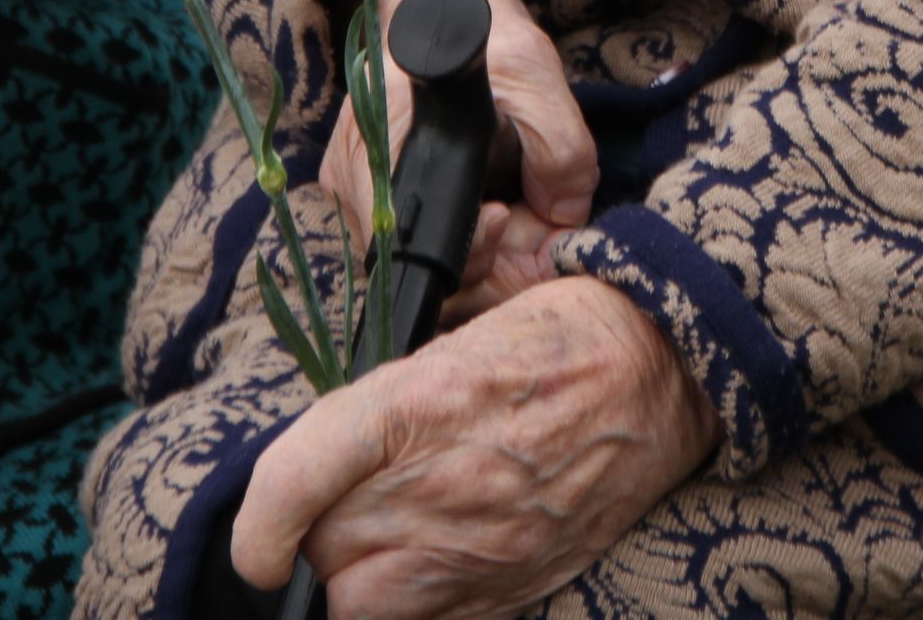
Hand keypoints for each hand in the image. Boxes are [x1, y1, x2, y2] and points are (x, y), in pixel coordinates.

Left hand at [232, 274, 721, 616]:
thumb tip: (320, 452)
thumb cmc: (563, 331)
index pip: (292, 483)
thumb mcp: (461, 330)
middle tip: (338, 498)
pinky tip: (425, 559)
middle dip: (314, 532)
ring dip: (354, 575)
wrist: (666, 371)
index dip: (256, 524)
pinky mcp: (511, 586)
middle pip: (322, 552)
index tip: (256, 539)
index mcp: (421, 402)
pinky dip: (409, 600)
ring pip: (362, 605)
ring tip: (378, 533)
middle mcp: (443, 485)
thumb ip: (383, 399)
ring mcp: (480, 548)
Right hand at [319, 0, 597, 317]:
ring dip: (482, 253)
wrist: (440, 5)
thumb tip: (566, 217)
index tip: (504, 216)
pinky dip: (464, 240)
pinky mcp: (373, 201)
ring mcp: (359, 193)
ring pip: (427, 265)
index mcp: (382, 136)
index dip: (468, 253)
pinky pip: (424, 246)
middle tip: (524, 215)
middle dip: (488, 258)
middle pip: (419, 269)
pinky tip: (490, 204)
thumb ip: (560, 146)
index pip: (410, 243)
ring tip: (511, 204)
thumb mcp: (534, 69)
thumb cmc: (479, 26)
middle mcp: (356, 175)